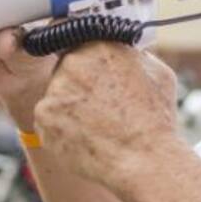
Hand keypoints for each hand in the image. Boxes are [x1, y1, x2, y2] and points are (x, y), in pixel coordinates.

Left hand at [33, 43, 181, 196]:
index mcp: (99, 46)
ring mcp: (54, 90)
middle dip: (78, 85)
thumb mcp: (157, 72)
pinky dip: (61, 129)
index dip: (89, 62)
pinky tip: (85, 138)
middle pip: (66, 68)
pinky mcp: (43, 118)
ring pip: (56, 95)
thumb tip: (124, 51)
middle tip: (100, 105)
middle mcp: (73, 62)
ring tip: (96, 126)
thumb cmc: (155, 119)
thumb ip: (132, 55)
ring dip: (69, 107)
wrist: (144, 159)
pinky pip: (48, 120)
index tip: (94, 74)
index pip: (82, 43)